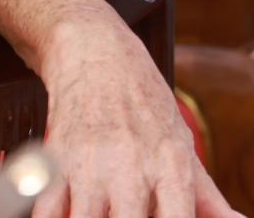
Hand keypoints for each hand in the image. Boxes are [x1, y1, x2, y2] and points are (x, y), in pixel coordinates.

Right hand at [33, 19, 239, 217]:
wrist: (94, 52)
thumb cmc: (141, 101)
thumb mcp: (182, 142)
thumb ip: (208, 196)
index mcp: (170, 167)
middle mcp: (131, 169)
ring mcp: (90, 167)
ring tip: (99, 215)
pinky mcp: (53, 162)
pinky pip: (45, 211)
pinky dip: (50, 217)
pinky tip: (61, 214)